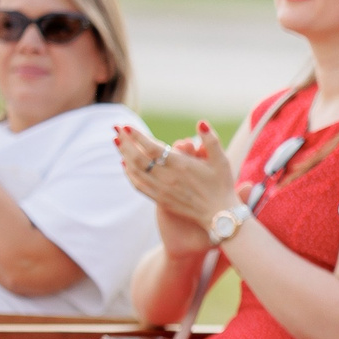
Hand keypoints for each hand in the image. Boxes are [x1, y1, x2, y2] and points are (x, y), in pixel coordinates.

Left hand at [121, 122, 240, 233]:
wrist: (219, 215)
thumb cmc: (222, 185)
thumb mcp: (221, 160)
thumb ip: (210, 140)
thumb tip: (201, 122)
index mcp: (180, 165)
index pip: (151, 148)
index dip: (136, 136)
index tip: (126, 126)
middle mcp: (167, 178)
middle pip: (137, 158)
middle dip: (125, 142)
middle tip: (116, 129)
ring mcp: (161, 190)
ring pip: (135, 171)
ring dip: (124, 155)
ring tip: (117, 142)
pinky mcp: (160, 199)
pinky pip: (138, 185)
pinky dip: (128, 173)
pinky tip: (125, 165)